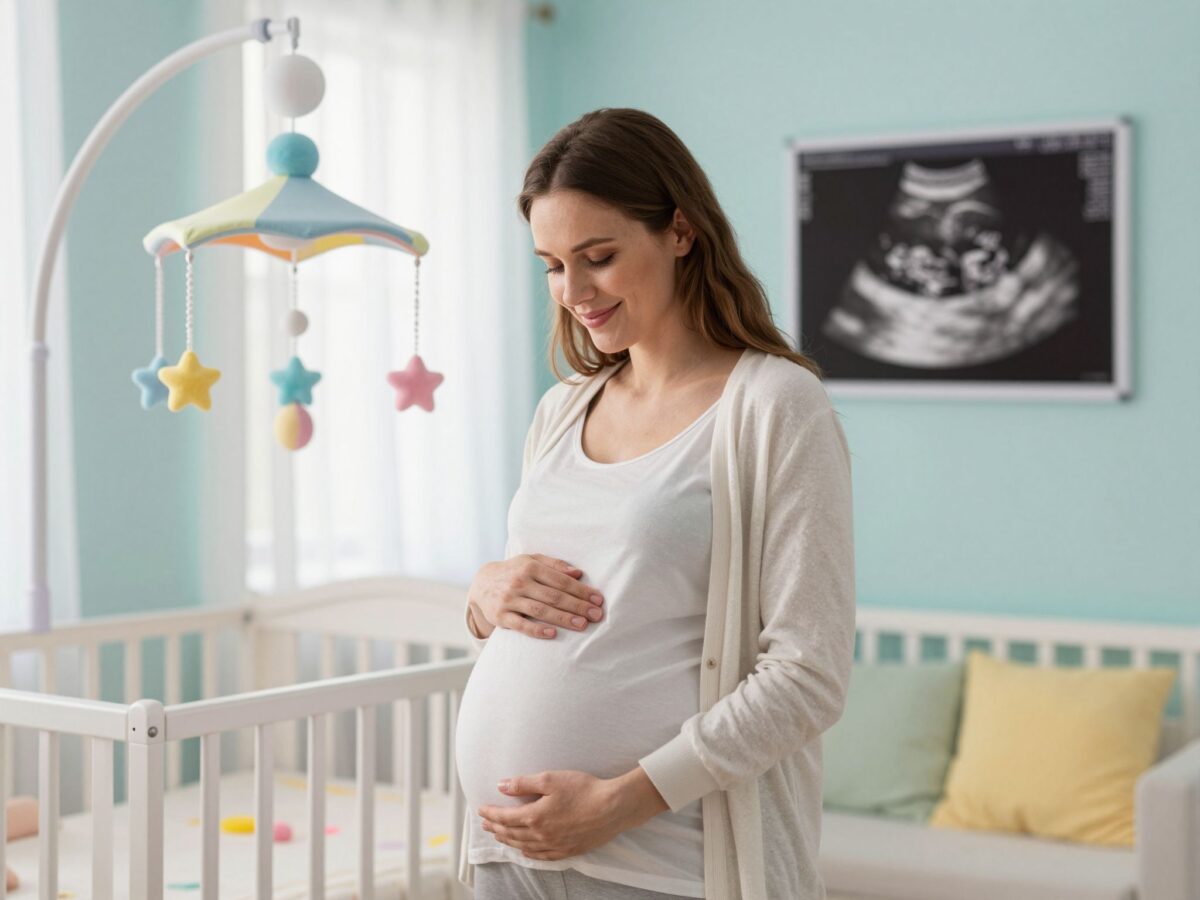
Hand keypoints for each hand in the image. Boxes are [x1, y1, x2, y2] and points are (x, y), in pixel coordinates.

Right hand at [468, 554, 604, 639]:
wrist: (482, 583)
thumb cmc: (514, 571)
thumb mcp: (531, 560)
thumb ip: (555, 565)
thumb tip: (578, 573)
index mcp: (530, 567)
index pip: (561, 580)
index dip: (581, 590)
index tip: (598, 600)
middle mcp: (520, 582)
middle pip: (554, 596)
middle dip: (577, 606)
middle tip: (596, 615)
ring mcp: (509, 600)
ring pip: (540, 611)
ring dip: (563, 618)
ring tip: (582, 625)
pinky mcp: (500, 616)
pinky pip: (521, 625)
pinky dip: (537, 630)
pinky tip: (553, 634)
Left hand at [476, 768, 667, 859]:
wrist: (613, 808)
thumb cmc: (583, 789)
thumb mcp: (551, 779)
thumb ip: (523, 784)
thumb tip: (500, 786)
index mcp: (534, 816)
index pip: (505, 817)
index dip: (491, 814)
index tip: (481, 810)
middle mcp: (541, 835)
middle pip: (511, 833)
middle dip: (496, 828)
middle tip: (485, 824)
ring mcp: (554, 845)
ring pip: (524, 846)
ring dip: (508, 841)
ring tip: (499, 836)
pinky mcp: (567, 850)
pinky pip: (541, 855)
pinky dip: (528, 852)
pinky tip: (525, 850)